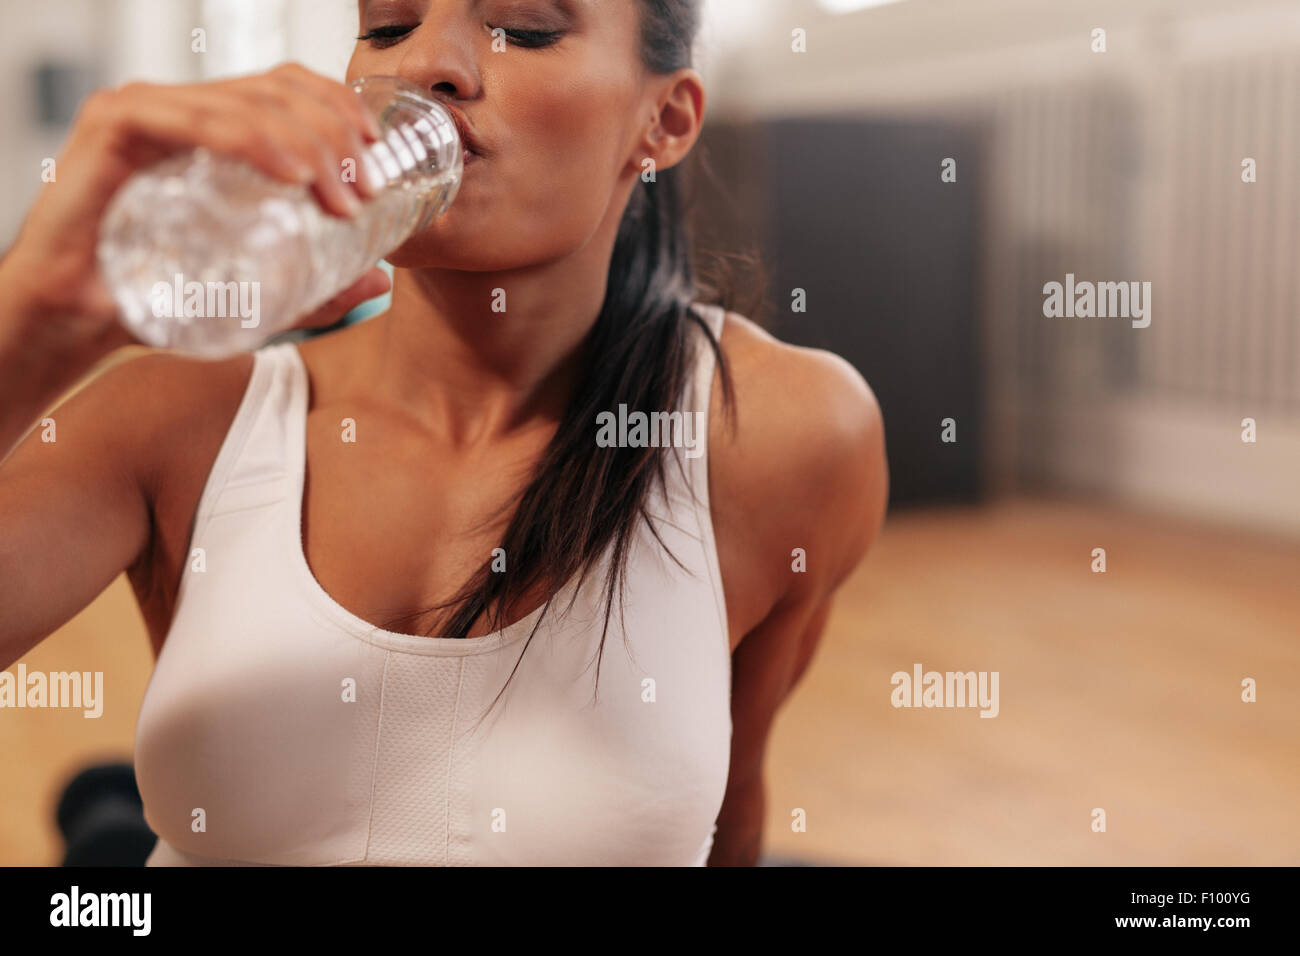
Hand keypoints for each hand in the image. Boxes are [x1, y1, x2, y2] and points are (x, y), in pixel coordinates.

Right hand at [2, 62, 386, 365]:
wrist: (76, 320)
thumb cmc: (157, 297)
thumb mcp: (257, 291)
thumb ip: (318, 288)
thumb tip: (382, 279)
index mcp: (212, 128)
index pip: (285, 87)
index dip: (339, 106)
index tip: (377, 152)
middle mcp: (181, 107)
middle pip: (276, 90)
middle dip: (336, 134)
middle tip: (365, 191)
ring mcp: (148, 110)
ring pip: (246, 101)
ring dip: (309, 145)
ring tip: (341, 196)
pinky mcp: (115, 124)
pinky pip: (194, 119)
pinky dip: (251, 139)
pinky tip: (291, 173)